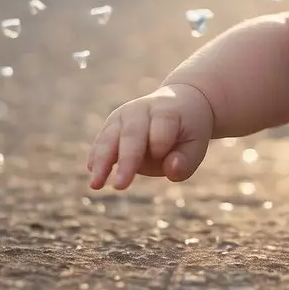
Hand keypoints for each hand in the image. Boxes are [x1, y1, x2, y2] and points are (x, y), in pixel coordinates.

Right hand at [86, 84, 214, 189]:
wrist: (180, 102)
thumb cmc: (188, 130)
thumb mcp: (196, 144)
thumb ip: (186, 160)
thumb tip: (171, 169)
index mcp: (167, 111)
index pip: (161, 129)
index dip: (161, 144)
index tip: (162, 157)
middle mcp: (142, 109)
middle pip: (132, 133)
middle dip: (126, 160)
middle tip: (120, 186)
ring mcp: (124, 114)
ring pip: (110, 137)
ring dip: (102, 161)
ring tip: (96, 184)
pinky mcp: (112, 124)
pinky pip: (102, 140)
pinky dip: (96, 156)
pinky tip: (92, 173)